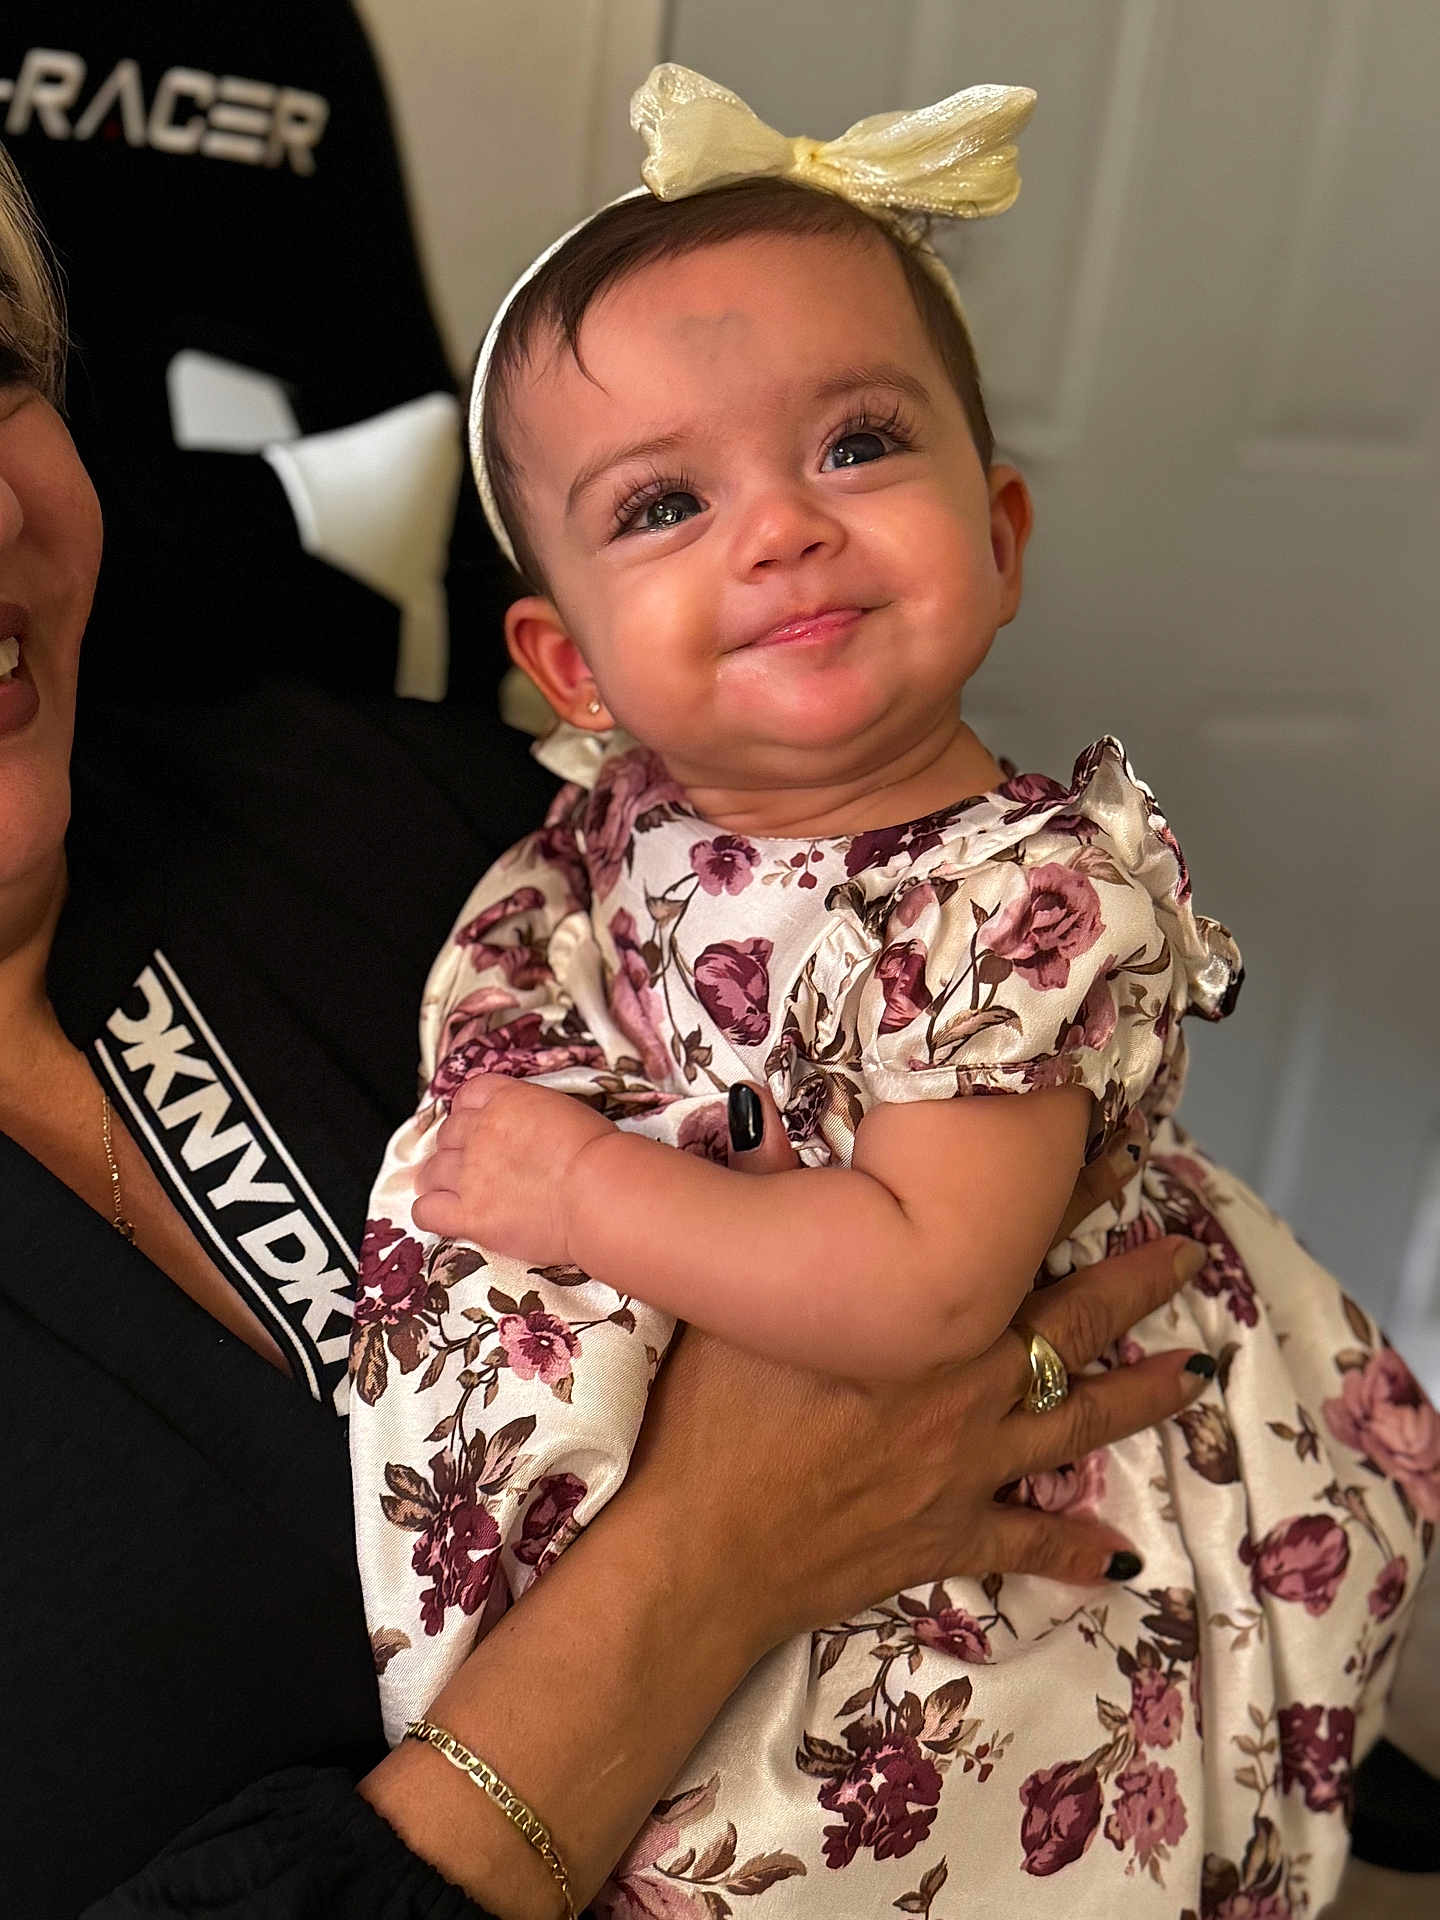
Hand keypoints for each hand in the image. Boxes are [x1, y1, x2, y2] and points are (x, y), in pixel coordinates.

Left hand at [412, 1072, 614, 1261]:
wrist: (601, 1193)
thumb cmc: (600, 1157)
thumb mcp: (569, 1113)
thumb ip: (536, 1116)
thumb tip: (532, 1132)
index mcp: (507, 1100)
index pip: (468, 1096)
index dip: (469, 1112)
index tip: (476, 1125)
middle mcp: (481, 1132)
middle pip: (447, 1134)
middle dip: (456, 1149)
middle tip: (472, 1165)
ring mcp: (470, 1174)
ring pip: (431, 1171)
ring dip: (440, 1180)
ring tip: (455, 1192)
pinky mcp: (469, 1214)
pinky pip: (426, 1211)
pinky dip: (430, 1212)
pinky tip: (445, 1216)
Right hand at [622, 1080, 1213, 1645]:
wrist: (704, 1549)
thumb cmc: (713, 1417)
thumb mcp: (732, 1294)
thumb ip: (760, 1197)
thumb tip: (763, 1114)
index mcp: (924, 1324)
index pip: (1014, 1244)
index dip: (1069, 1197)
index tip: (1119, 1154)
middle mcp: (966, 1391)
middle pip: (1071, 1328)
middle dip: (1135, 1286)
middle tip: (1189, 1254)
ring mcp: (966, 1470)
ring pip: (1077, 1427)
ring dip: (1141, 1397)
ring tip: (1198, 1373)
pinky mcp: (948, 1539)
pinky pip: (1027, 1544)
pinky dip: (1077, 1549)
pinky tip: (1124, 1558)